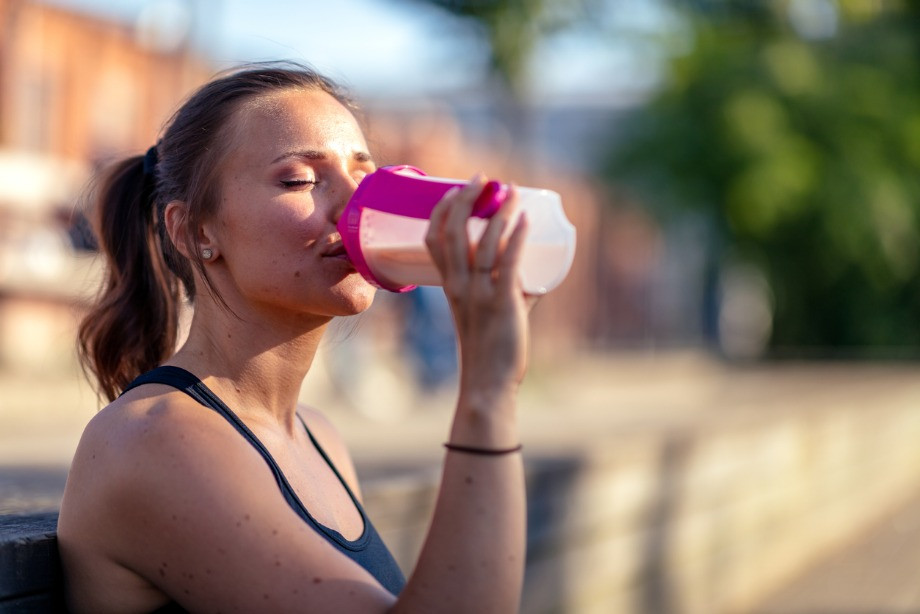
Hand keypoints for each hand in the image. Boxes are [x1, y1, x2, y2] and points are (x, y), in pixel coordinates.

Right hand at [425, 175, 535, 401]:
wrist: (487, 383)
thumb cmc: (489, 351)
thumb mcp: (488, 314)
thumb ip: (511, 293)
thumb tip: (536, 277)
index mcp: (449, 286)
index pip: (433, 239)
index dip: (441, 210)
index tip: (456, 189)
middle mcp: (458, 286)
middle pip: (453, 231)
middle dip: (465, 199)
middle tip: (483, 178)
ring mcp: (478, 294)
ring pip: (483, 243)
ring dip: (498, 212)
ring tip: (511, 192)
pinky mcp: (501, 303)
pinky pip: (507, 263)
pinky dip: (516, 238)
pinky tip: (525, 221)